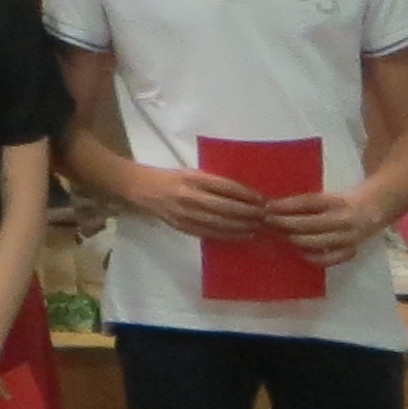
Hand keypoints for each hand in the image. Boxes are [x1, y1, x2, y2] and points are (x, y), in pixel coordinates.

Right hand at [127, 163, 277, 242]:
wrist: (141, 188)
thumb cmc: (171, 177)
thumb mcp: (192, 173)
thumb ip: (214, 182)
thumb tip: (245, 194)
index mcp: (193, 178)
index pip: (227, 187)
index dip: (247, 195)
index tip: (263, 199)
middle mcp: (190, 196)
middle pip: (227, 207)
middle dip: (249, 213)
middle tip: (266, 216)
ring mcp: (185, 213)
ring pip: (221, 223)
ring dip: (243, 226)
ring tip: (259, 227)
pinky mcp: (182, 226)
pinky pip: (210, 234)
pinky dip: (229, 235)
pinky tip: (242, 235)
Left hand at [266, 187, 380, 266]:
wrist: (372, 212)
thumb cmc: (340, 203)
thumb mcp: (325, 197)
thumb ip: (303, 203)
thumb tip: (271, 206)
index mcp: (337, 202)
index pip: (308, 203)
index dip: (286, 205)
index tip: (267, 207)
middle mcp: (344, 220)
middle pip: (310, 223)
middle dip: (285, 223)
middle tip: (266, 222)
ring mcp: (348, 238)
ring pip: (317, 242)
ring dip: (294, 239)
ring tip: (277, 235)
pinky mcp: (351, 252)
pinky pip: (329, 259)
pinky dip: (312, 256)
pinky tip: (298, 251)